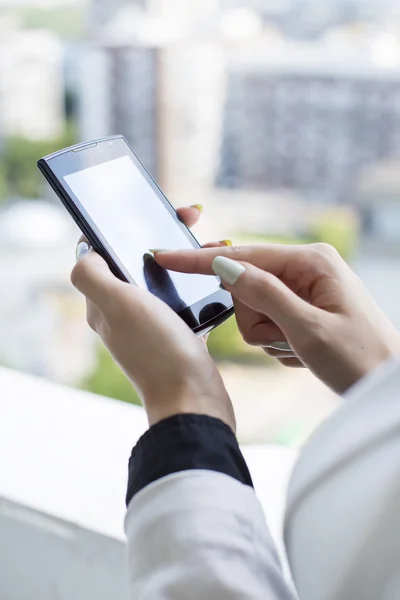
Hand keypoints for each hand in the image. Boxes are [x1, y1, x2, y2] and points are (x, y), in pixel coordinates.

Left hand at [70, 223, 234, 430]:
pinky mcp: (179, 333)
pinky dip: (198, 280)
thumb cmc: (158, 351)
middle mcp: (125, 312)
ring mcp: (152, 324)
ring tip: (210, 243)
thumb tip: (85, 251)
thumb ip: (92, 274)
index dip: (123, 226)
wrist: (195, 399)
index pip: (105, 252)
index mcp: (105, 302)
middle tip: (191, 218)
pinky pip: (185, 297)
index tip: (154, 210)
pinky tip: (216, 274)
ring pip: (164, 277)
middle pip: (137, 261)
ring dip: (183, 255)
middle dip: (161, 234)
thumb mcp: (118, 305)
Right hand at [155, 243, 399, 393]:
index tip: (163, 255)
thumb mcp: (308, 329)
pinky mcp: (303, 307)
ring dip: (268, 336)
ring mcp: (305, 288)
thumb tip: (224, 266)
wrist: (388, 385)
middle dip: (255, 321)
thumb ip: (264, 294)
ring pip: (254, 309)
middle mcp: (307, 267)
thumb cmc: (360, 359)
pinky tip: (303, 352)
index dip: (200, 260)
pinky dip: (278, 342)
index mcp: (311, 261)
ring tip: (299, 349)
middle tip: (285, 341)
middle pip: (246, 287)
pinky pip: (268, 322)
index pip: (243, 256)